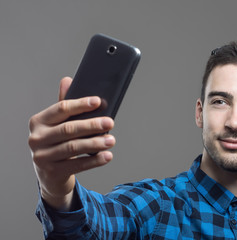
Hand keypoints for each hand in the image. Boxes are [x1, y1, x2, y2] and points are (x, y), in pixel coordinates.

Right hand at [28, 77, 115, 209]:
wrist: (49, 174)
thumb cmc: (57, 143)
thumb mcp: (57, 124)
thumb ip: (64, 105)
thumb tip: (67, 80)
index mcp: (38, 122)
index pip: (61, 109)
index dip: (80, 104)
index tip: (98, 101)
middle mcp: (36, 138)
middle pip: (68, 129)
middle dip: (92, 125)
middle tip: (110, 122)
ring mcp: (42, 157)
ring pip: (73, 147)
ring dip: (95, 143)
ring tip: (111, 140)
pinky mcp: (52, 172)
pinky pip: (77, 165)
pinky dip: (94, 160)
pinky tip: (107, 156)